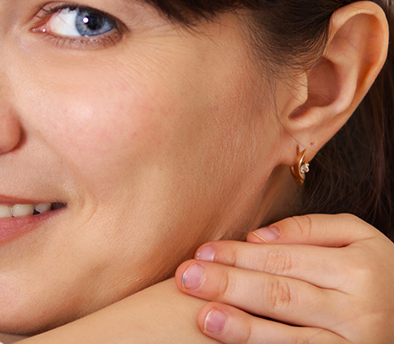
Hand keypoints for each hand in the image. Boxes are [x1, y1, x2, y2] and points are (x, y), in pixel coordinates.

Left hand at [175, 213, 393, 342]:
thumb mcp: (359, 239)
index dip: (240, 256)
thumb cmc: (375, 273)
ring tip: (205, 317)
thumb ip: (311, 229)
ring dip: (243, 328)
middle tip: (187, 277)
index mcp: (357, 268)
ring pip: (289, 336)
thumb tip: (257, 236)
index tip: (202, 253)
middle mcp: (357, 309)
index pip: (285, 260)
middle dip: (230, 285)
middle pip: (282, 295)